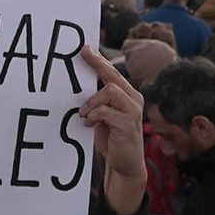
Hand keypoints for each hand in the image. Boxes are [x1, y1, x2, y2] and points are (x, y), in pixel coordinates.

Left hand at [79, 47, 147, 214]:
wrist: (125, 165)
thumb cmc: (113, 139)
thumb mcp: (105, 116)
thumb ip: (100, 102)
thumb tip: (81, 87)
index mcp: (129, 95)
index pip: (113, 73)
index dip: (100, 60)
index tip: (86, 48)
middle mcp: (134, 100)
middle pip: (113, 76)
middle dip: (97, 63)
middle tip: (83, 53)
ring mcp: (133, 112)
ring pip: (110, 91)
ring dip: (92, 101)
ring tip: (84, 114)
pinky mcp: (128, 125)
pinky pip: (106, 111)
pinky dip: (94, 115)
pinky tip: (88, 123)